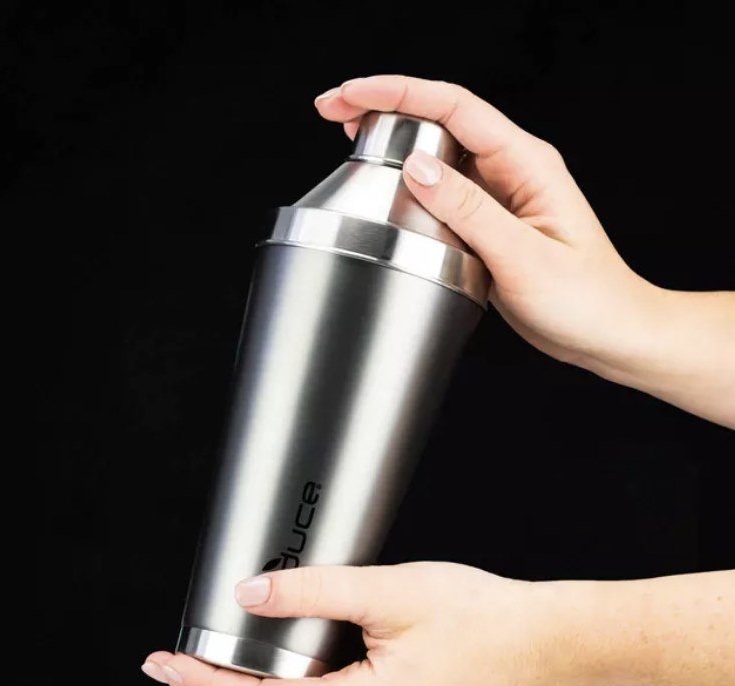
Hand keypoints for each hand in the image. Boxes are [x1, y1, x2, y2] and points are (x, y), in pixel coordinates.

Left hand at [142, 563, 555, 685]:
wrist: (541, 640)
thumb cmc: (480, 616)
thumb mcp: (388, 592)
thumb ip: (313, 591)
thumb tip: (250, 595)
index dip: (205, 685)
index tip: (164, 667)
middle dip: (221, 685)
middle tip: (176, 657)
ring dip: (257, 683)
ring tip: (216, 654)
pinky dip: (293, 681)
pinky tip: (279, 656)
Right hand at [313, 75, 661, 384]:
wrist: (609, 333)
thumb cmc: (583, 299)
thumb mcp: (522, 256)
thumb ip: (469, 210)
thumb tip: (417, 168)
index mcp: (527, 163)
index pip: (455, 107)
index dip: (399, 93)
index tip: (353, 94)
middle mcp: (512, 170)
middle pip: (440, 119)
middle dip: (384, 106)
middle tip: (333, 109)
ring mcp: (499, 196)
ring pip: (436, 154)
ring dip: (391, 141)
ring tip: (347, 138)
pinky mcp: (487, 224)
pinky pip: (440, 191)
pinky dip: (406, 181)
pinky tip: (383, 187)